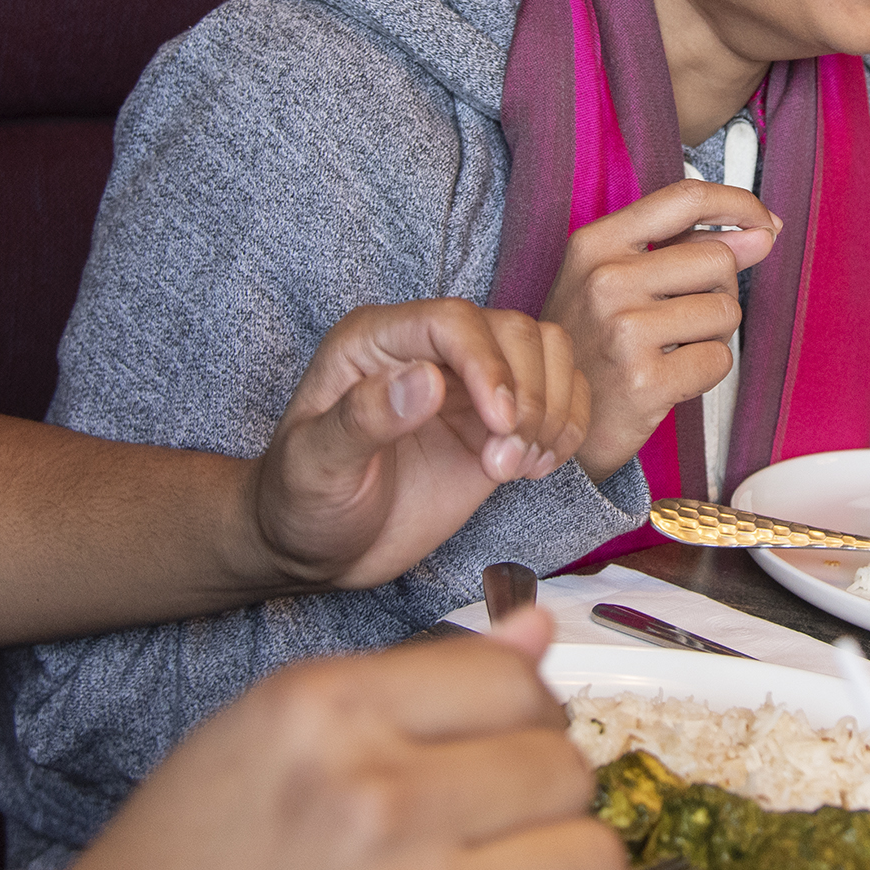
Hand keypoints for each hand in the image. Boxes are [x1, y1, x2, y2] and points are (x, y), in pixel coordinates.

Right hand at [0, 608, 622, 869]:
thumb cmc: (186, 861)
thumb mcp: (275, 731)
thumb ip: (413, 680)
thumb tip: (537, 635)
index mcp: (326, 711)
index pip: (518, 678)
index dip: (525, 711)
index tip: (502, 741)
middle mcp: (370, 802)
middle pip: (565, 767)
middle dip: (544, 793)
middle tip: (495, 821)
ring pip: (589, 860)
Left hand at [252, 301, 588, 591]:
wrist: (317, 548)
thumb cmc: (301, 502)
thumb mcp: (315, 466)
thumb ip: (363, 418)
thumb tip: (426, 379)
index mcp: (375, 342)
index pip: (453, 321)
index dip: (489, 364)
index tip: (499, 424)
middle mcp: (428, 350)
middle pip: (513, 332)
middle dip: (527, 396)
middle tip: (505, 463)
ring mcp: (468, 385)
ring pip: (547, 354)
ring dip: (552, 411)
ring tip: (521, 466)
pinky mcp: (496, 421)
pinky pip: (560, 395)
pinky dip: (567, 427)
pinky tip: (537, 466)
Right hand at [542, 180, 779, 479]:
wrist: (554, 418)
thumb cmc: (590, 343)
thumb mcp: (615, 279)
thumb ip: (684, 249)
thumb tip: (761, 233)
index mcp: (597, 243)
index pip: (685, 199)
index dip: (738, 204)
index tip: (766, 222)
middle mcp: (605, 280)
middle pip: (718, 259)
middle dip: (721, 288)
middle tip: (686, 316)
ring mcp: (623, 331)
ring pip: (726, 310)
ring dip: (715, 333)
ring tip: (673, 347)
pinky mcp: (645, 381)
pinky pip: (719, 359)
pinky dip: (707, 370)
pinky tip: (672, 375)